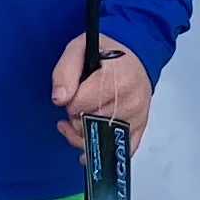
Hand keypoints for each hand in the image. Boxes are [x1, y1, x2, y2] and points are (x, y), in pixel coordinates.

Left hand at [50, 32, 151, 152]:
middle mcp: (130, 101)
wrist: (137, 53)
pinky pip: (120, 149)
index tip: (73, 91)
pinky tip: (88, 149)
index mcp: (116, 79)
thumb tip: (60, 99)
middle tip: (80, 101)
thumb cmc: (108, 51)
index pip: (78, 105)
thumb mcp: (79, 48)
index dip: (69, 100)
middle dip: (76, 116)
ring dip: (84, 132)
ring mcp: (136, 116)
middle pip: (87, 124)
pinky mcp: (140, 127)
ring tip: (81, 117)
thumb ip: (65, 72)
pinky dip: (102, 151)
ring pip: (98, 139)